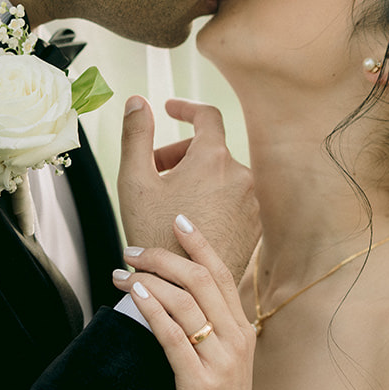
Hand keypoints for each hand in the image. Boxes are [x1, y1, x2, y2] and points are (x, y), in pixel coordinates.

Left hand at [114, 216, 261, 389]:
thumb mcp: (224, 369)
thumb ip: (210, 336)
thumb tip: (175, 304)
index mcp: (244, 333)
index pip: (223, 274)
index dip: (200, 244)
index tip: (177, 220)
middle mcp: (237, 341)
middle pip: (201, 279)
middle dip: (164, 255)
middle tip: (132, 248)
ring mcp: (221, 361)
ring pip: (185, 300)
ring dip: (150, 277)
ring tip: (121, 270)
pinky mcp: (199, 382)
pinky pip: (172, 334)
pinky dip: (152, 307)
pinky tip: (134, 292)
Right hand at [117, 97, 259, 278]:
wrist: (181, 289)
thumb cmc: (153, 234)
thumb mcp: (134, 180)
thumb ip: (136, 134)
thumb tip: (136, 101)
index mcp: (213, 158)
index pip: (206, 116)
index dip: (186, 108)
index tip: (170, 111)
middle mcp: (241, 176)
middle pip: (210, 150)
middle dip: (181, 154)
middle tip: (154, 172)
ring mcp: (251, 203)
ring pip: (221, 177)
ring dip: (196, 180)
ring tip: (169, 204)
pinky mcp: (254, 227)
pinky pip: (231, 201)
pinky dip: (211, 202)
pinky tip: (187, 224)